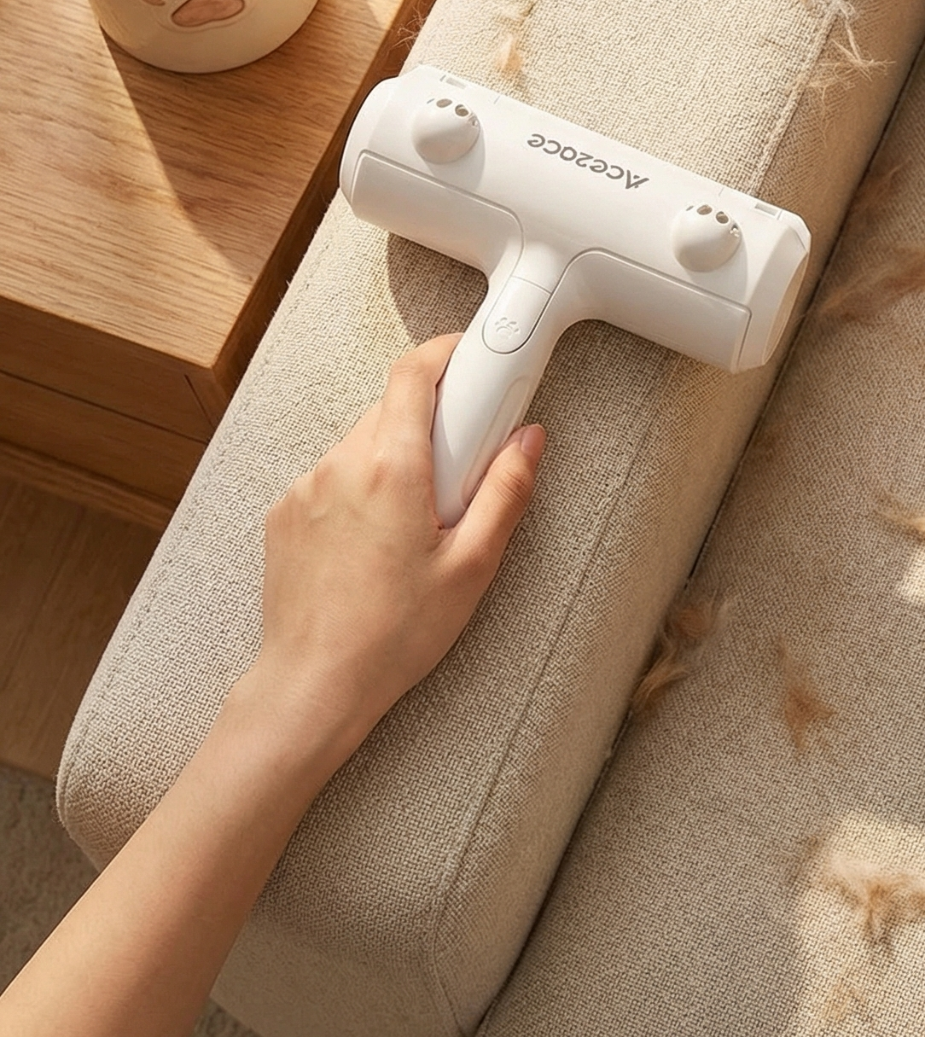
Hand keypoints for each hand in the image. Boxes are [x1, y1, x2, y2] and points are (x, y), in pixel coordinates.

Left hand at [250, 334, 543, 760]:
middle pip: (392, 410)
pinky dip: (360, 492)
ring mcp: (306, 487)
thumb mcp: (473, 567)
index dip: (446, 352)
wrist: (314, 685)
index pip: (414, 372)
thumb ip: (506, 492)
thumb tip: (528, 442)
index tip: (472, 360)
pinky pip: (333, 478)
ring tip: (414, 527)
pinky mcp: (285, 512)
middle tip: (458, 474)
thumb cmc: (393, 636)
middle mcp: (342, 464)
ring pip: (362, 445)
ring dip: (394, 463)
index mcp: (392, 468)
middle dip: (430, 427)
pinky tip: (373, 546)